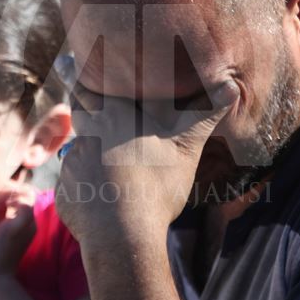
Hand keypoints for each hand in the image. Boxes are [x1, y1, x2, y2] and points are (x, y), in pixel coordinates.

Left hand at [0, 177, 36, 281]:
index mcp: (26, 225)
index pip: (27, 199)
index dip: (12, 193)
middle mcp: (31, 224)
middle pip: (30, 194)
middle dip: (11, 190)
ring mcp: (27, 225)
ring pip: (29, 194)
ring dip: (10, 194)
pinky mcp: (19, 227)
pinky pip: (25, 204)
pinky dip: (11, 199)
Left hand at [56, 80, 238, 245]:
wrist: (123, 236)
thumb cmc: (156, 186)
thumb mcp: (186, 149)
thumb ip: (204, 116)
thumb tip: (233, 87)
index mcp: (111, 117)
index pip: (85, 86)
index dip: (80, 77)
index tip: (70, 63)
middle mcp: (86, 135)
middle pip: (76, 111)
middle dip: (82, 107)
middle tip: (91, 110)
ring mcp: (72, 165)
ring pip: (76, 149)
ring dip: (87, 151)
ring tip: (106, 161)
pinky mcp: (66, 194)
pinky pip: (74, 184)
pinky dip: (84, 185)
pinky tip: (103, 197)